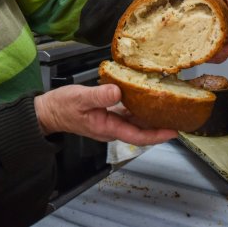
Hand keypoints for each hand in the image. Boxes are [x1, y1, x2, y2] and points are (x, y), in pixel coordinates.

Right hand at [34, 84, 177, 144]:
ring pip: (136, 122)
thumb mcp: (80, 98)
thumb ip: (99, 95)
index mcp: (107, 127)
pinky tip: (146, 99)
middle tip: (177, 116)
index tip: (173, 131)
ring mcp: (110, 123)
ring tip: (168, 108)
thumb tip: (117, 91)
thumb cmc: (62, 106)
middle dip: (159, 125)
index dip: (157, 134)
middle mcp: (112, 128)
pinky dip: (139, 109)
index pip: (138, 135)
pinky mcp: (107, 115)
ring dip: (151, 117)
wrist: (49, 111)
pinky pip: (128, 115)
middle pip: (141, 130)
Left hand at [166, 0, 227, 62]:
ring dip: (222, 54)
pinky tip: (203, 57)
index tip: (227, 30)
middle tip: (220, 51)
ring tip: (211, 57)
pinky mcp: (204, 40)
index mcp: (226, 2)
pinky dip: (211, 57)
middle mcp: (223, 17)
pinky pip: (213, 52)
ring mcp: (214, 29)